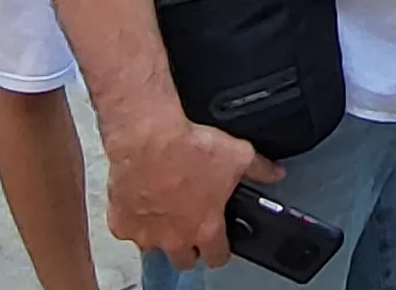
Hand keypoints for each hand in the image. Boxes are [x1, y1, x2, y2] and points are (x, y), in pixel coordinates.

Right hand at [99, 104, 280, 269]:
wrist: (149, 137)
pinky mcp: (121, 222)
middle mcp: (175, 238)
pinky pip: (127, 229)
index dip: (221, 250)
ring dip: (159, 233)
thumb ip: (259, 169)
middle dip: (189, 246)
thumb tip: (274, 173)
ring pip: (153, 247)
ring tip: (163, 207)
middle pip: (184, 259)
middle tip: (189, 223)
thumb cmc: (188, 148)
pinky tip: (139, 198)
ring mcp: (146, 234)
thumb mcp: (238, 155)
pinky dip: (132, 217)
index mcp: (205, 228)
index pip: (218, 257)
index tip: (219, 240)